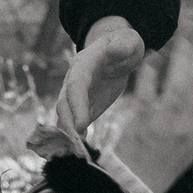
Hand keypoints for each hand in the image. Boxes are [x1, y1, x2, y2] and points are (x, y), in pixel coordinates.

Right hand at [33, 17, 145, 153]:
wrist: (119, 51)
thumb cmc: (124, 44)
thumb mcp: (128, 40)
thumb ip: (123, 44)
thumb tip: (117, 50)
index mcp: (83, 64)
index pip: (76, 85)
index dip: (76, 105)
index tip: (81, 125)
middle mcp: (74, 80)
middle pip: (64, 103)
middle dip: (67, 124)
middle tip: (75, 144)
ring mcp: (76, 95)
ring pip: (65, 115)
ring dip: (67, 133)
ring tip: (75, 152)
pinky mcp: (84, 106)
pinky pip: (75, 122)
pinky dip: (75, 136)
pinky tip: (79, 149)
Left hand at [111, 36, 192, 192]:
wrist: (141, 181)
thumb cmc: (170, 158)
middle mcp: (190, 121)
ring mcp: (166, 119)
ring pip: (178, 80)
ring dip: (183, 53)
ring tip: (186, 33)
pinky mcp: (143, 118)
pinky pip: (148, 87)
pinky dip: (150, 69)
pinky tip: (153, 53)